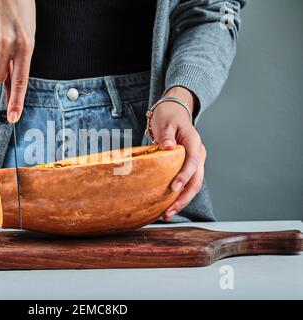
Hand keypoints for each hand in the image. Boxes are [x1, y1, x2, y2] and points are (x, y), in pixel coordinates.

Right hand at [0, 0, 35, 122]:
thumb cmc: (20, 8)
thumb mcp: (29, 34)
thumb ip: (21, 58)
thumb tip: (10, 79)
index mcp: (24, 46)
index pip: (20, 81)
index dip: (16, 102)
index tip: (13, 117)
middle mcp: (6, 45)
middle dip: (0, 74)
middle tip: (6, 58)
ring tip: (1, 33)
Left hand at [150, 87, 206, 220]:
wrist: (174, 113)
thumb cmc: (168, 117)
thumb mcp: (165, 123)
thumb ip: (166, 135)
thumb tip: (167, 148)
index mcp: (194, 142)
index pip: (193, 162)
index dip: (184, 176)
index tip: (174, 188)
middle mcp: (199, 154)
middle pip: (196, 180)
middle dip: (183, 198)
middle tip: (168, 212)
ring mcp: (197, 162)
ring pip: (194, 186)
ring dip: (182, 201)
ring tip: (167, 214)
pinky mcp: (190, 167)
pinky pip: (188, 184)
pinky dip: (180, 196)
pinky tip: (168, 206)